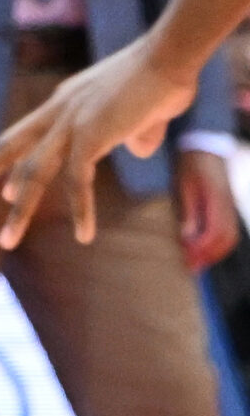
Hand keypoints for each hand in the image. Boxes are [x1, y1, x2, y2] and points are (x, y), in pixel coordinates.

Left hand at [0, 34, 199, 247]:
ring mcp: (70, 123)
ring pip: (33, 172)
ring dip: (19, 209)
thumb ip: (135, 131)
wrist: (172, 54)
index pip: (25, 137)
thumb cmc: (166, 77)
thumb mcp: (144, 111)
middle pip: (6, 147)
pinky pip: (77, 181)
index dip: (8, 164)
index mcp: (63, 102)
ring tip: (5, 241)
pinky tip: (84, 236)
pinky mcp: (91, 135)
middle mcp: (57, 111)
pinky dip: (81, 209)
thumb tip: (140, 148)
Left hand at [176, 147, 238, 272]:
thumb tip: (187, 237)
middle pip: (227, 239)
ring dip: (215, 253)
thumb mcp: (184, 186)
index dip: (202, 250)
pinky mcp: (227, 207)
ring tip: (196, 262)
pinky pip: (230, 231)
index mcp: (217, 200)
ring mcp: (230, 207)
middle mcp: (228, 206)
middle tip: (191, 268)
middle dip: (209, 256)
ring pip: (231, 237)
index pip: (215, 233)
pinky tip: (204, 249)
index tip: (188, 261)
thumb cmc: (190, 166)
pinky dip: (219, 244)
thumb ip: (188, 211)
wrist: (205, 148)